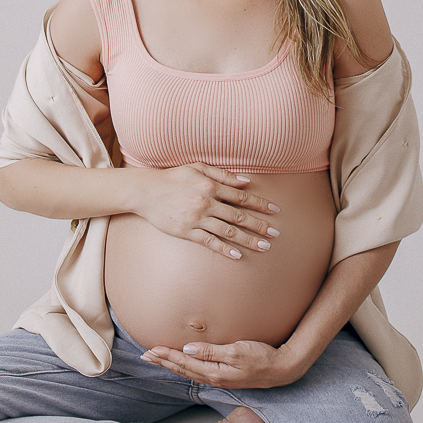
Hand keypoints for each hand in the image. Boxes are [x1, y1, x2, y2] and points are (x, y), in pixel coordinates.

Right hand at [127, 164, 280, 259]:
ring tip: (264, 246)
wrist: (146, 191)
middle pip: (239, 216)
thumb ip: (222, 174)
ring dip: (248, 239)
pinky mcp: (186, 231)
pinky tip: (238, 255)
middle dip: (260, 225)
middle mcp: (206, 202)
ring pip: (228, 231)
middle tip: (276, 233)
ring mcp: (196, 218)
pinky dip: (225, 249)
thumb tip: (246, 180)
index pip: (241, 196)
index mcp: (210, 185)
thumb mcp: (197, 167)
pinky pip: (209, 242)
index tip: (275, 211)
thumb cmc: (173, 177)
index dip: (260, 204)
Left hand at [140, 338, 300, 388]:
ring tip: (158, 360)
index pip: (184, 362)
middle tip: (145, 356)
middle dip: (163, 362)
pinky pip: (199, 372)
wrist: (282, 369)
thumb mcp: (236, 351)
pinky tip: (183, 364)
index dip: (166, 356)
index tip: (151, 350)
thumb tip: (187, 348)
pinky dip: (186, 367)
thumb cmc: (262, 357)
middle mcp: (214, 377)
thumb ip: (211, 351)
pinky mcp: (226, 376)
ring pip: (189, 372)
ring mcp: (220, 378)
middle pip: (183, 369)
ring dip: (172, 365)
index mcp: (214, 372)